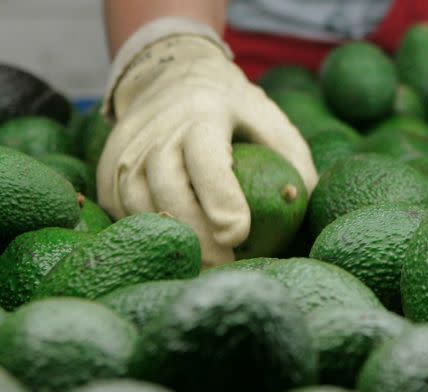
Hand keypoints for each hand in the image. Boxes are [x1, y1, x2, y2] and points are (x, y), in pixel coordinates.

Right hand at [98, 26, 316, 266]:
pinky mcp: (108, 164)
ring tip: (200, 268)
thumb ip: (294, 162)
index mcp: (204, 112)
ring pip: (136, 199)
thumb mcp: (272, 121)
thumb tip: (307, 206)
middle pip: (168, 185)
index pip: (206, 158)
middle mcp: (159, 127)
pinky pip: (119, 205)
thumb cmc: (236, 111)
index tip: (238, 235)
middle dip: (195, 232)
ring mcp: (127, 145)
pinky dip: (145, 231)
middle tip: (224, 268)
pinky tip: (174, 251)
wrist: (172, 76)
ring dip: (167, 238)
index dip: (220, 198)